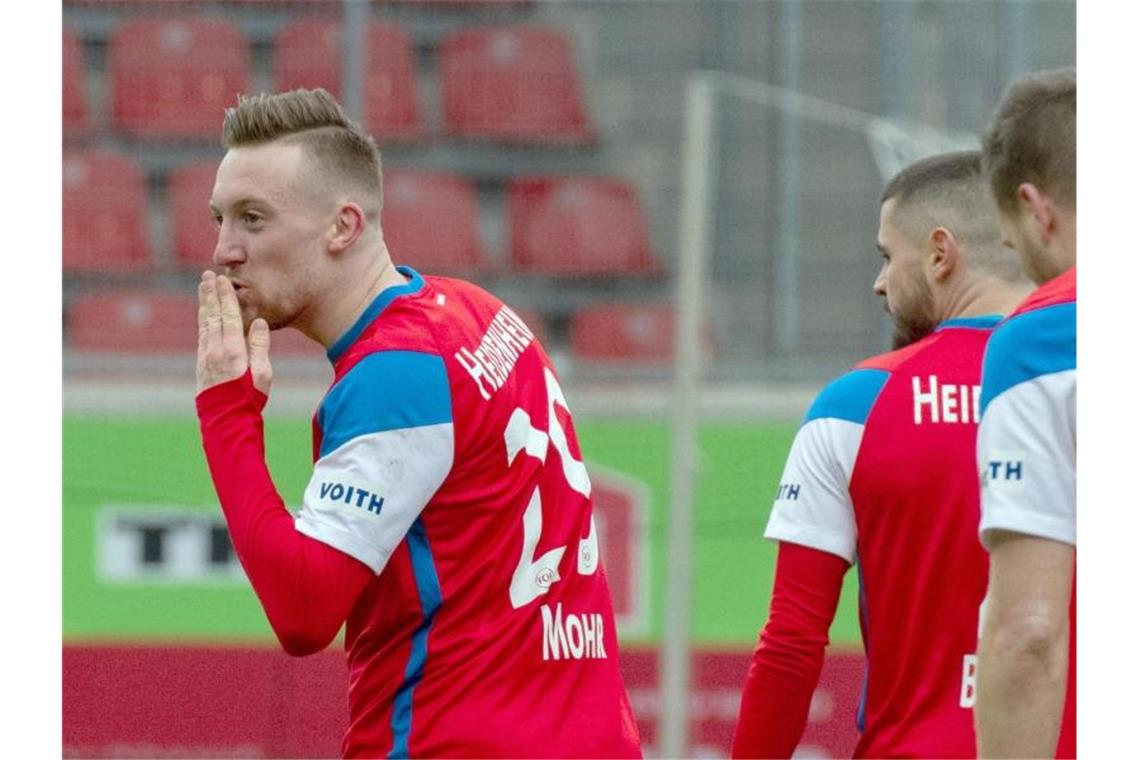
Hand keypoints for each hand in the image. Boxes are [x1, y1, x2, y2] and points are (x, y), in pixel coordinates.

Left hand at [196, 271, 272, 395]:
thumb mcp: (262, 373)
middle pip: (212, 315)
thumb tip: (259, 322)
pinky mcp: (201, 365)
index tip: (222, 280)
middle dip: (210, 294)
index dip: (225, 296)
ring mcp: (205, 357)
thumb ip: (259, 346)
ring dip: (204, 304)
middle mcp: (215, 350)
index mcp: (233, 349)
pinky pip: (201, 336)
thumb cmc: (250, 399)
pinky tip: (203, 315)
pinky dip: (202, 321)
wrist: (227, 421)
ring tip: (202, 289)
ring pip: (204, 324)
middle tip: (206, 275)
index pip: (228, 315)